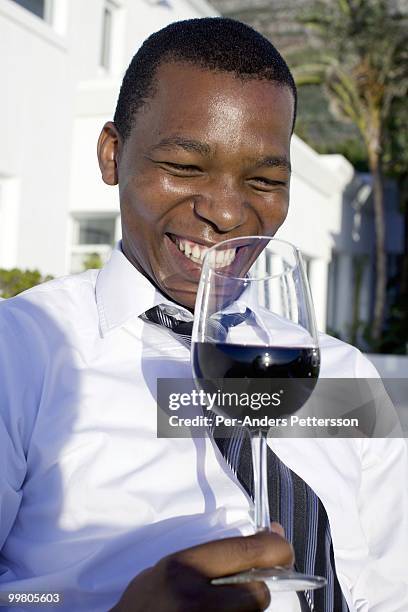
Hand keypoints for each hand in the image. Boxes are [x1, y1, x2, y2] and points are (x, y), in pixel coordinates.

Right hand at [111, 523, 292, 610]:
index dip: (274, 547)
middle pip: (258, 594)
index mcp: (185, 567)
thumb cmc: (145, 600)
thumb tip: (266, 536)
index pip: (245, 552)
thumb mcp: (169, 565)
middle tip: (252, 583)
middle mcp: (196, 600)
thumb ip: (212, 554)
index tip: (281, 544)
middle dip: (260, 587)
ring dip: (247, 608)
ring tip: (224, 603)